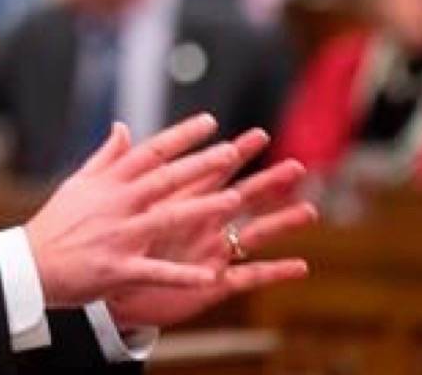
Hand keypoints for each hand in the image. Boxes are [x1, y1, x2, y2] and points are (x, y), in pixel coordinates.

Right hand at [24, 114, 246, 307]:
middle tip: (232, 151)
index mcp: (109, 183)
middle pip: (164, 179)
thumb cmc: (55, 224)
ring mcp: (118, 236)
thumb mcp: (77, 183)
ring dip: (200, 209)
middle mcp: (116, 205)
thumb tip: (122, 127)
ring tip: (234, 199)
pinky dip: (181, 275)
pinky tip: (210, 276)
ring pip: (166, 218)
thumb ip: (106, 157)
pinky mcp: (118, 269)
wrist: (29, 266)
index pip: (151, 152)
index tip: (209, 121)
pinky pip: (155, 272)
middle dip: (199, 164)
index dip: (181, 136)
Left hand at [104, 130, 316, 327]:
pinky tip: (301, 267)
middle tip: (297, 166)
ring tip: (309, 211)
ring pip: (252, 235)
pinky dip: (274, 272)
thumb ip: (124, 166)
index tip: (259, 134)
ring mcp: (211, 254)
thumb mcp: (122, 206)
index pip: (213, 172)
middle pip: (241, 198)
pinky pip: (249, 277)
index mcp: (181, 204)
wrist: (112, 293)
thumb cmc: (117, 248)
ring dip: (280, 223)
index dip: (236, 153)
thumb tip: (120, 127)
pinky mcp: (213, 285)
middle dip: (268, 182)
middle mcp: (203, 226)